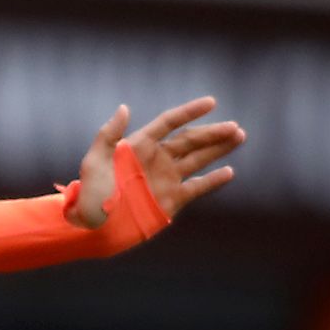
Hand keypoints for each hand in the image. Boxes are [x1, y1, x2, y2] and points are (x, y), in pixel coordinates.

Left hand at [69, 96, 246, 229]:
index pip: (170, 122)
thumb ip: (109, 134)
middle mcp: (157, 159)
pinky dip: (213, 180)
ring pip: (198, 159)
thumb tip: (125, 108)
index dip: (190, 112)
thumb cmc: (90, 193)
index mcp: (140, 145)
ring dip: (218, 149)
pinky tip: (229, 172)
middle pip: (190, 140)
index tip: (211, 102)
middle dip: (213, 133)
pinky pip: (197, 187)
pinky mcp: (171, 200)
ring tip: (239, 137)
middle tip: (234, 128)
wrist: (93, 227)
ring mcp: (166, 179)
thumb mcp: (94, 161)